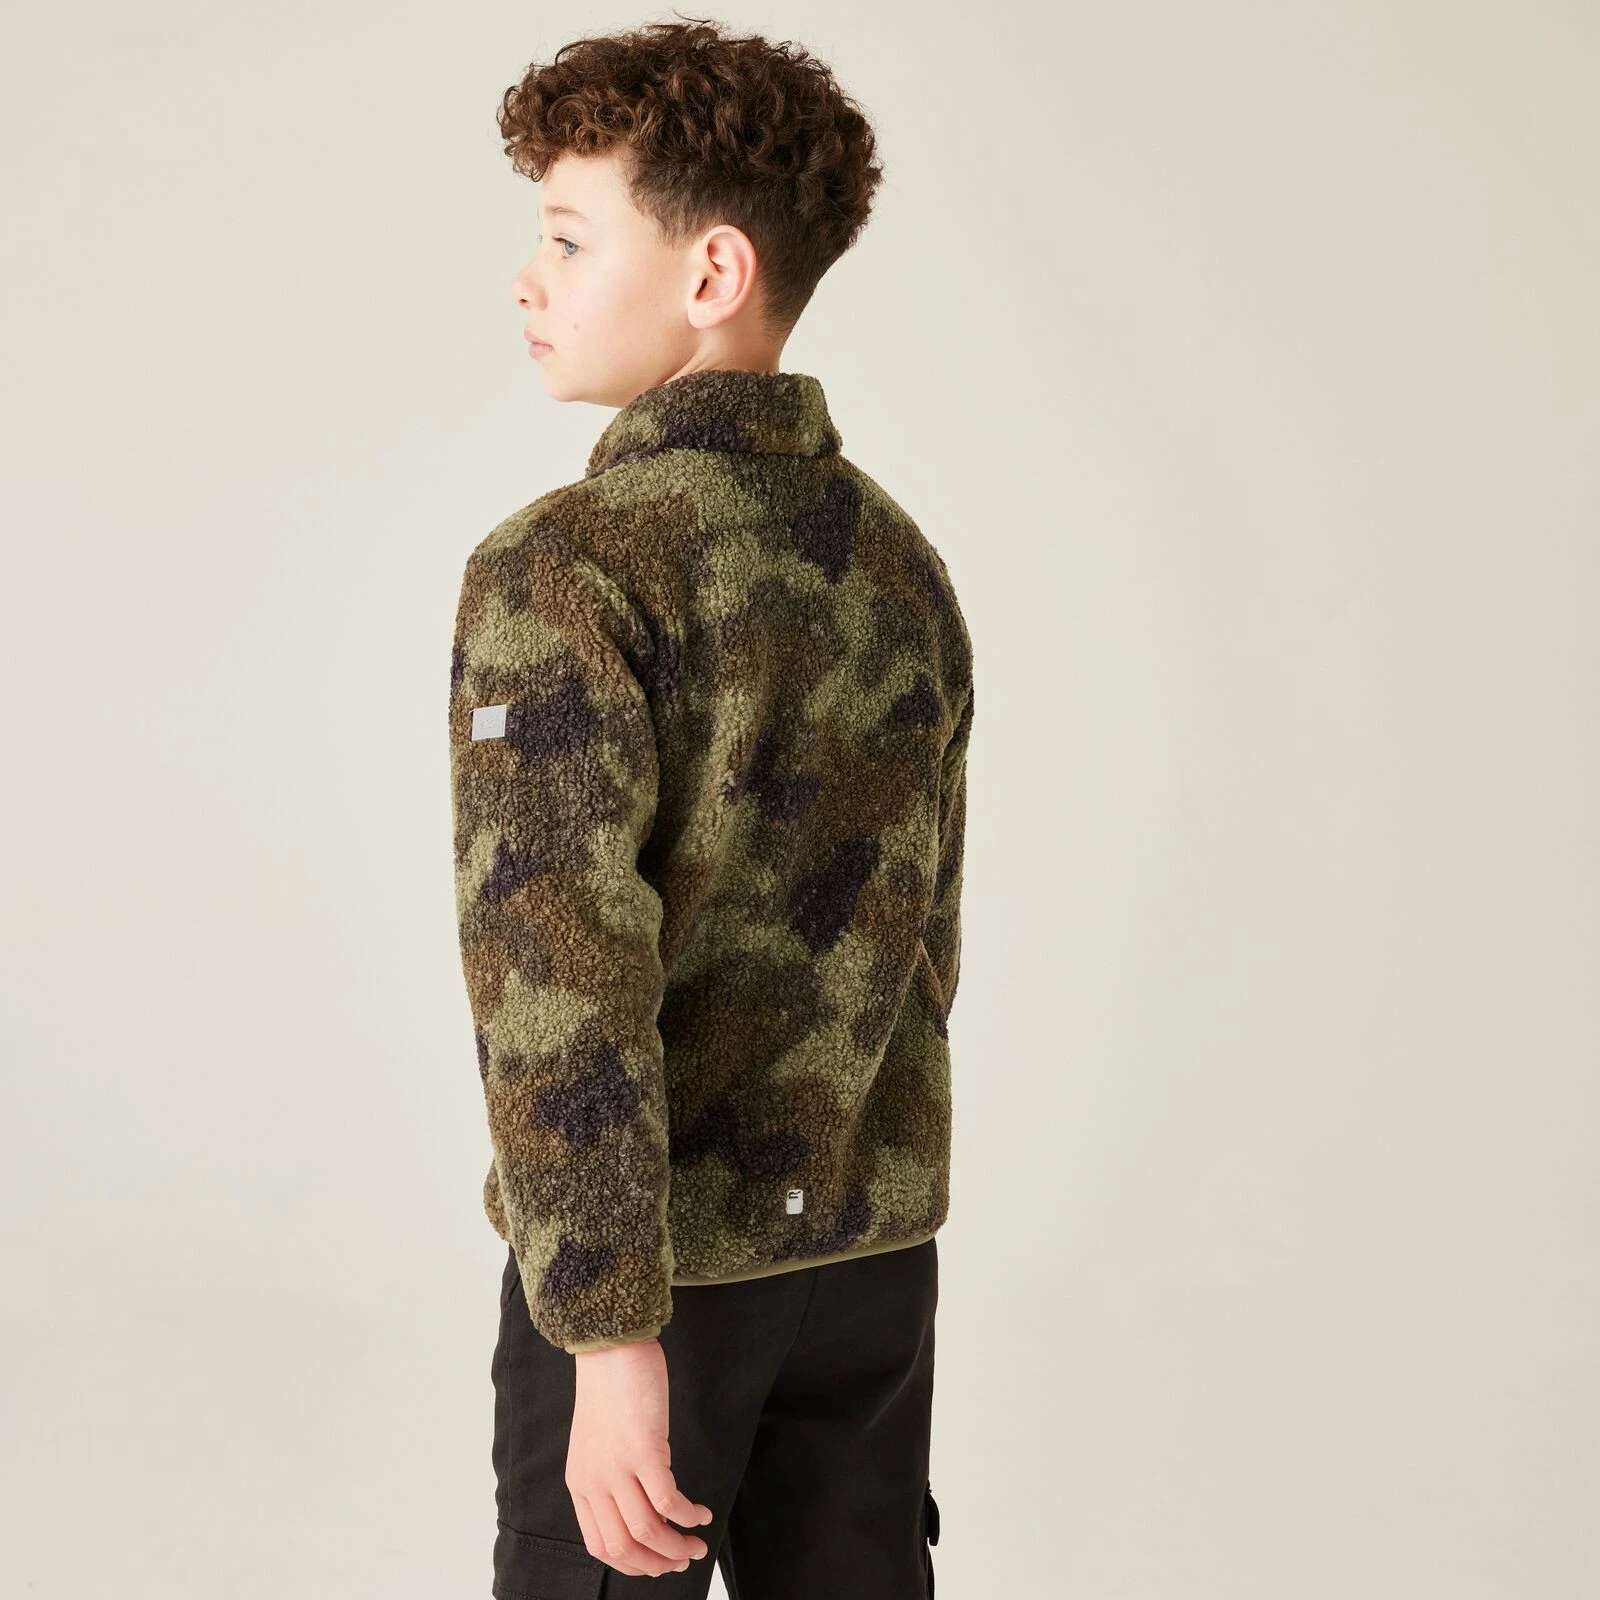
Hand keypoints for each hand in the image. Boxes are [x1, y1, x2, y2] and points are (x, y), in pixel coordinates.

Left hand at [566, 1337, 714, 1576]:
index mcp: (581, 1483)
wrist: (609, 1346)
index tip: (657, 1564)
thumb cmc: (609, 1388)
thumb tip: (636, 1507)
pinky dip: (688, 1516)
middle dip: (658, 1563)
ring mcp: (618, 1468)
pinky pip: (668, 1501)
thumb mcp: (597, 1443)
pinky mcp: (644, 1450)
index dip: (633, 1564)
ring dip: (677, 1546)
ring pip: (647, 1532)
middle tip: (683, 1560)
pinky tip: (701, 1513)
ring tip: (697, 1543)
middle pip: (624, 1548)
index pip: (601, 1545)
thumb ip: (608, 1476)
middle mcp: (595, 1482)